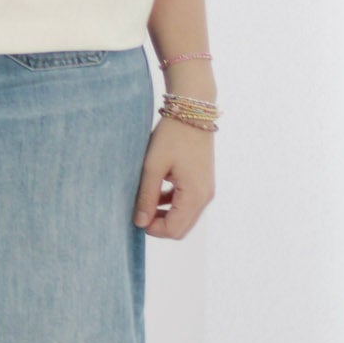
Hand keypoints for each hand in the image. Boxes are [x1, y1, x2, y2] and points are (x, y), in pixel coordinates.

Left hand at [132, 117, 214, 238]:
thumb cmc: (171, 136)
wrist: (192, 112)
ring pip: (185, 218)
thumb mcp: (153, 167)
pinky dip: (172, 204)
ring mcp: (207, 190)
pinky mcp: (204, 183)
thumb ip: (147, 197)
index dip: (153, 229)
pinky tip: (157, 190)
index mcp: (194, 195)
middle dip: (159, 225)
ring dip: (165, 214)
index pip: (174, 230)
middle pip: (181, 228)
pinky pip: (188, 204)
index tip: (136, 216)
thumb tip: (140, 222)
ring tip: (146, 198)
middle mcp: (205, 197)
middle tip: (140, 209)